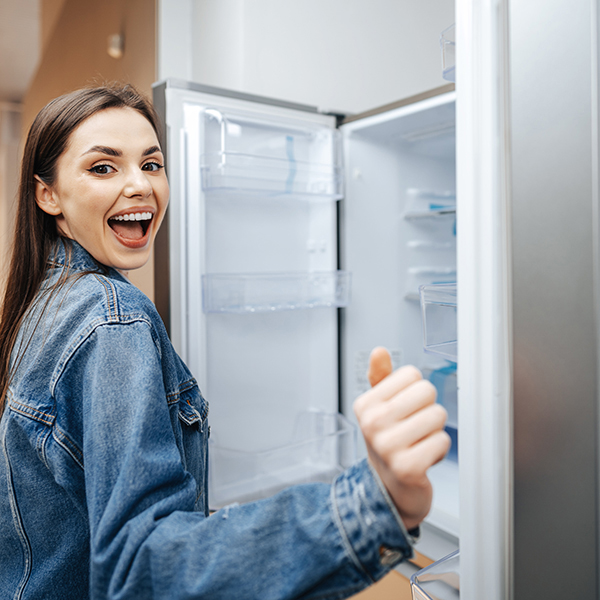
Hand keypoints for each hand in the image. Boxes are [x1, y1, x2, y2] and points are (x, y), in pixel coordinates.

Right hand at [353, 347, 450, 530]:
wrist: (387, 488)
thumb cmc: (388, 442)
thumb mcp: (380, 408)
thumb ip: (381, 378)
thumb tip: (379, 351)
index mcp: (366, 404)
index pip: (411, 374)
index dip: (414, 392)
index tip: (403, 411)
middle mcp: (372, 423)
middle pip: (427, 391)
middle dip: (427, 409)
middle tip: (414, 428)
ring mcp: (388, 446)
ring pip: (437, 415)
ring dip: (434, 431)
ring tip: (418, 443)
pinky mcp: (408, 467)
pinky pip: (442, 441)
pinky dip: (439, 450)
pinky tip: (423, 458)